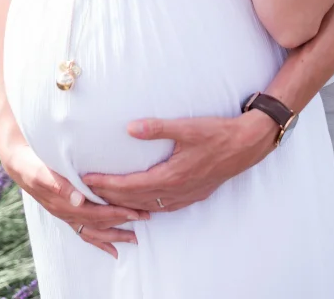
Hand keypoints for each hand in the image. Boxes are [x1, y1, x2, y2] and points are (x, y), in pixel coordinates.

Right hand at [0, 138, 148, 258]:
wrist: (20, 165)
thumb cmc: (33, 165)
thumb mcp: (43, 172)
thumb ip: (60, 185)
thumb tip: (78, 200)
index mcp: (66, 203)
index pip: (97, 212)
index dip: (117, 213)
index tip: (136, 212)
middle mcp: (68, 213)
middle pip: (100, 223)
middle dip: (123, 223)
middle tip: (146, 218)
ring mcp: (67, 215)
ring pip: (95, 231)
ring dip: (115, 235)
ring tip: (135, 239)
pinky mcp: (67, 213)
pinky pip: (85, 232)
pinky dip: (100, 242)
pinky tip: (112, 249)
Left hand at [81, 111, 276, 212]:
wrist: (246, 145)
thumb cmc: (216, 133)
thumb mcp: (186, 127)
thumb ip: (157, 127)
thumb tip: (130, 128)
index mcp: (171, 176)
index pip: (130, 185)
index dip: (107, 184)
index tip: (87, 179)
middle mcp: (176, 191)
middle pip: (134, 200)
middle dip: (109, 196)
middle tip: (87, 190)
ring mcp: (185, 196)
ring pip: (148, 207)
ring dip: (126, 203)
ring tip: (107, 197)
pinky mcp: (193, 195)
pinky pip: (163, 207)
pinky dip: (146, 206)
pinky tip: (141, 204)